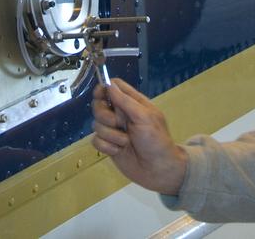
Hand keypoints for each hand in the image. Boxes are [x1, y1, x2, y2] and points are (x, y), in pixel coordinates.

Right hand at [91, 78, 188, 195]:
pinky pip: (96, 141)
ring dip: (110, 135)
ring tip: (125, 142)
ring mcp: (113, 130)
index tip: (100, 95)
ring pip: (96, 124)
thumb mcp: (144, 117)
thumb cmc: (155, 140)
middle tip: (118, 123)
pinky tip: (118, 151)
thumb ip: (125, 100)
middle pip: (99, 105)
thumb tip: (109, 84)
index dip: (104, 88)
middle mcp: (121, 114)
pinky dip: (107, 146)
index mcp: (132, 103)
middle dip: (105, 115)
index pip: (113, 87)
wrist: (158, 170)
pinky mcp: (108, 146)